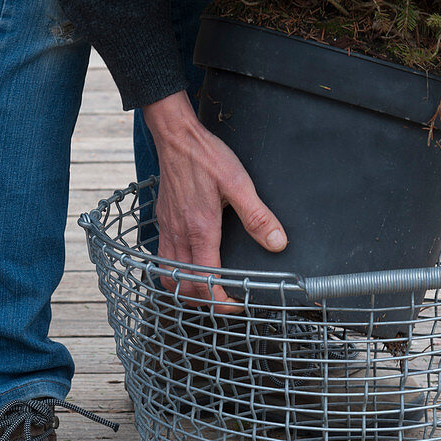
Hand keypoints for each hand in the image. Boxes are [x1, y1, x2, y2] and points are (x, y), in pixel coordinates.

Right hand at [142, 90, 286, 309]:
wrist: (176, 137)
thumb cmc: (206, 157)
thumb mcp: (239, 184)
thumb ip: (258, 216)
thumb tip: (277, 243)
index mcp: (201, 230)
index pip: (206, 282)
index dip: (220, 301)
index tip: (236, 303)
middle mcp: (180, 235)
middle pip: (186, 287)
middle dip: (206, 302)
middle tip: (227, 300)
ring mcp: (168, 230)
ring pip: (170, 277)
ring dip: (188, 290)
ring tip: (208, 290)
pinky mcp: (164, 222)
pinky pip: (163, 260)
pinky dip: (176, 273)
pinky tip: (191, 266)